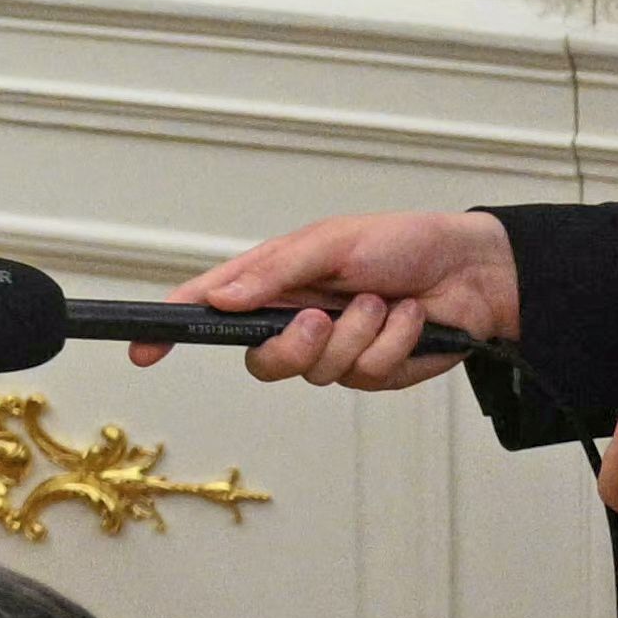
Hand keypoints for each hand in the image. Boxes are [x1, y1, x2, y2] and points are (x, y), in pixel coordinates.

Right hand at [174, 209, 518, 388]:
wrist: (473, 273)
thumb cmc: (401, 243)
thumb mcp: (329, 242)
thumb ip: (272, 272)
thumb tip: (220, 298)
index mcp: (274, 282)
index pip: (209, 308)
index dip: (171, 329)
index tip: (143, 348)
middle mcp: (295, 320)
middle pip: (262, 360)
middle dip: (295, 345)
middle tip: (321, 316)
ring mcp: (334, 350)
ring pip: (318, 371)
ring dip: (359, 334)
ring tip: (385, 304)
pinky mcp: (373, 371)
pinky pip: (366, 374)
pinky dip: (392, 343)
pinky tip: (409, 320)